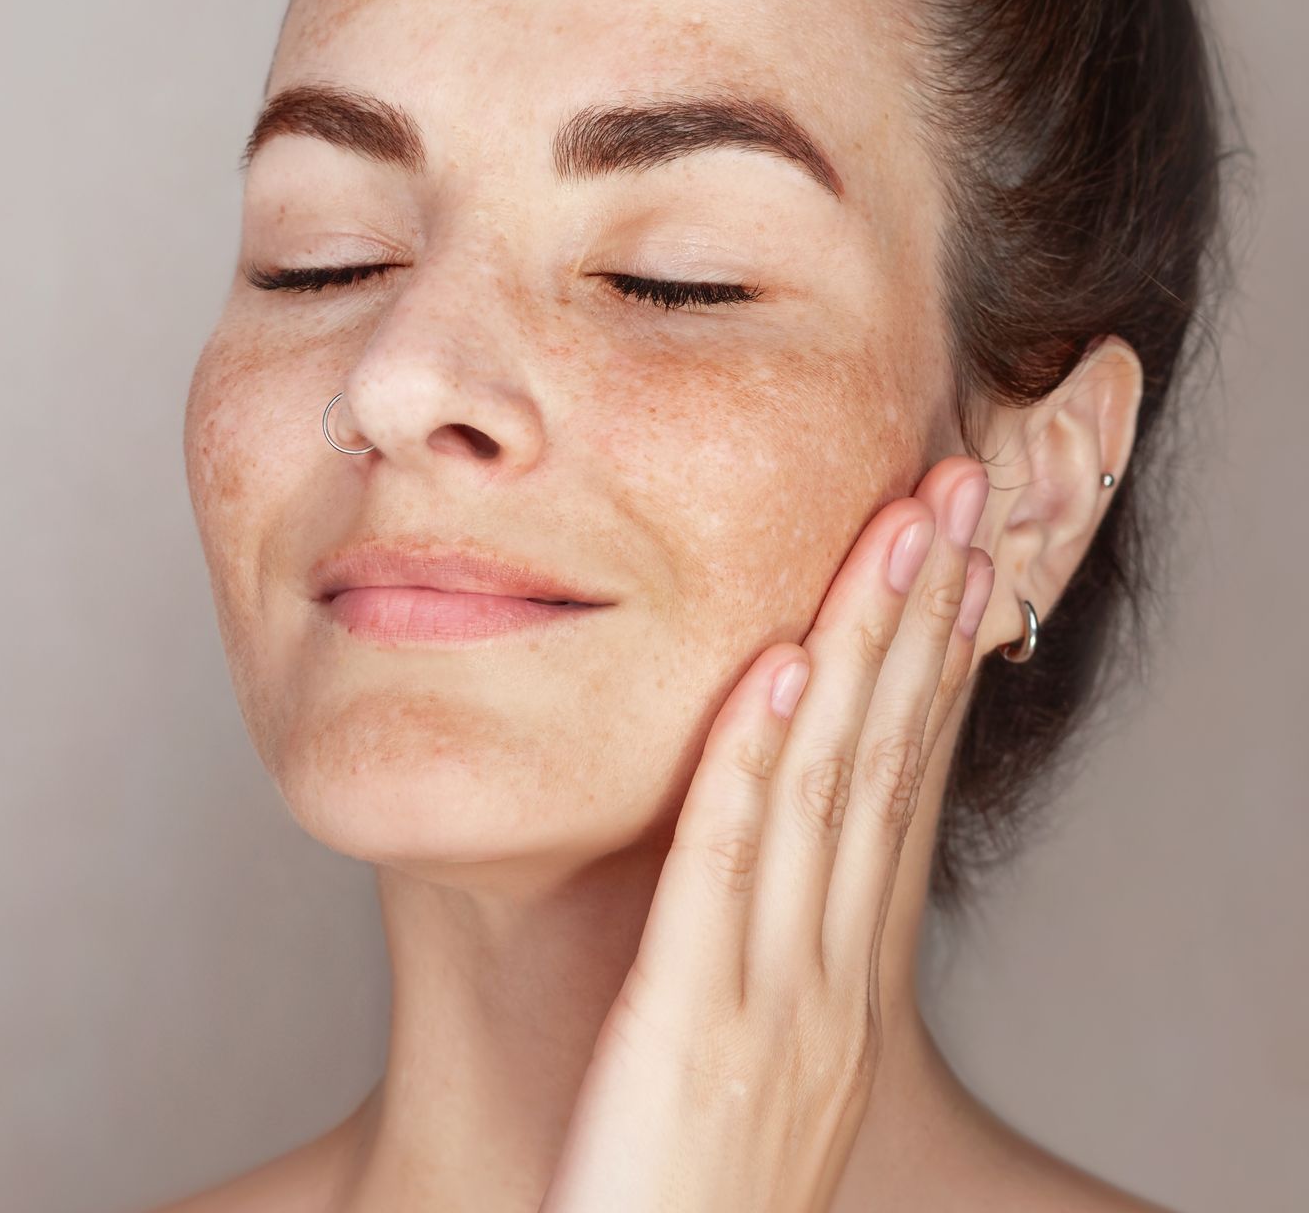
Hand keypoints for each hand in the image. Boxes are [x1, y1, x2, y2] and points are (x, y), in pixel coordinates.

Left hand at [539, 455, 996, 1212]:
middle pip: (885, 766)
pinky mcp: (692, 1030)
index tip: (954, 559)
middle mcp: (830, 985)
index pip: (896, 794)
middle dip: (920, 618)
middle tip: (956, 488)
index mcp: (839, 990)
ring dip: (859, 650)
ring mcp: (776, 1006)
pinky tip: (770, 670)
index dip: (927, 666)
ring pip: (829, 794)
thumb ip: (748, 973)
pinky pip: (728, 875)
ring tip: (893, 527)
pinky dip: (750, 764)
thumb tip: (738, 873)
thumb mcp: (736, 1072)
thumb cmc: (673, 1200)